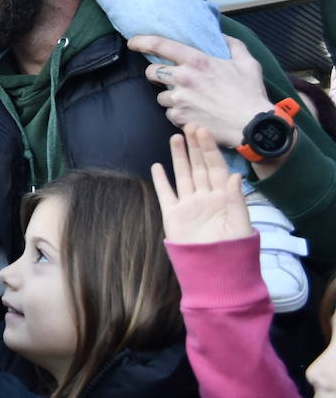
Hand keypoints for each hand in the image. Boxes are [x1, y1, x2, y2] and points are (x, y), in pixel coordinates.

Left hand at [127, 35, 270, 147]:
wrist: (252, 126)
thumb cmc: (250, 93)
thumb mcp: (246, 63)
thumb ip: (232, 46)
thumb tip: (222, 36)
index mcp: (197, 61)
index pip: (160, 45)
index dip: (141, 41)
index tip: (132, 42)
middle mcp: (183, 78)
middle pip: (151, 72)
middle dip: (156, 75)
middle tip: (169, 79)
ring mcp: (179, 99)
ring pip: (160, 96)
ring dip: (170, 97)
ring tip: (190, 101)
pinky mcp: (179, 118)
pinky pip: (169, 114)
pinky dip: (178, 114)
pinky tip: (193, 114)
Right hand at [151, 124, 251, 244]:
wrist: (214, 270)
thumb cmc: (233, 249)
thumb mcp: (240, 222)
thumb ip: (236, 198)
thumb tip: (236, 175)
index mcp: (223, 197)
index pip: (216, 167)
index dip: (210, 149)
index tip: (203, 132)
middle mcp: (205, 197)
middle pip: (199, 167)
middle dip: (195, 147)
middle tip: (189, 126)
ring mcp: (189, 205)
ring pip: (183, 175)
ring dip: (179, 157)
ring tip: (175, 138)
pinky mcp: (173, 215)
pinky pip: (166, 194)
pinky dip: (161, 180)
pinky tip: (157, 166)